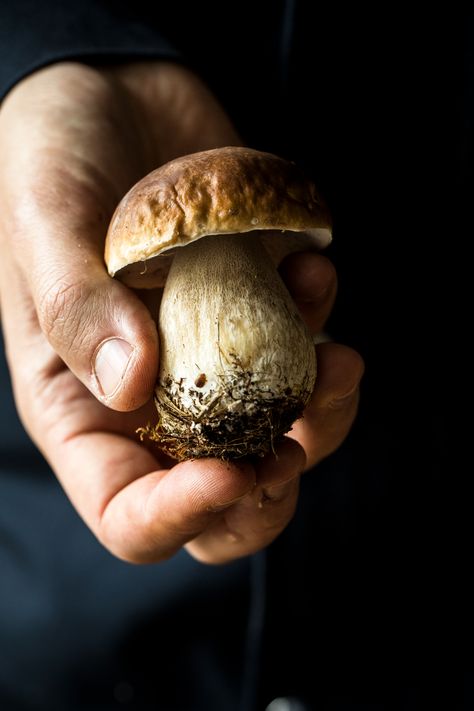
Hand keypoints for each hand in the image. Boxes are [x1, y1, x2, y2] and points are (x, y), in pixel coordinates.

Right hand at [0, 61, 363, 563]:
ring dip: (326, 414)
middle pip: (219, 503)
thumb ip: (77, 307)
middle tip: (290, 451)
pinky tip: (315, 269)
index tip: (229, 475)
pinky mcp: (261, 317)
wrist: (113, 95)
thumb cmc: (53, 154)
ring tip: (339, 355)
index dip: (178, 516)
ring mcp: (215, 363)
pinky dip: (329, 334)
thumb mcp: (43, 221)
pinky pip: (311, 360)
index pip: (125, 510)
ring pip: (285, 441)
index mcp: (83, 407)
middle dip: (265, 496)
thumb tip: (131, 385)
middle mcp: (152, 401)